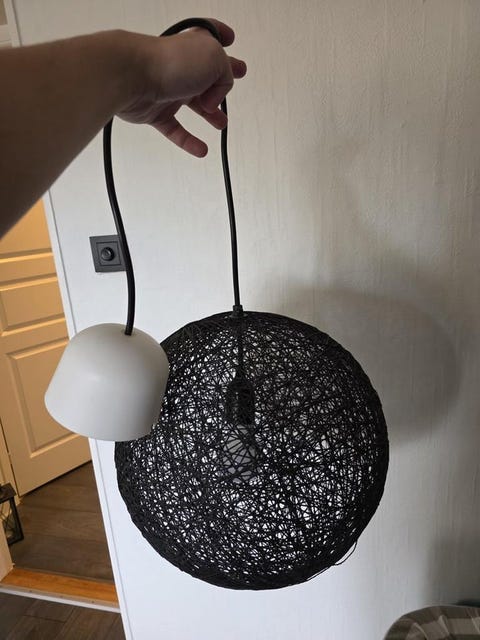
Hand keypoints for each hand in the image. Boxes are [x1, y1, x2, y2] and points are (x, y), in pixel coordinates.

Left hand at [118, 19, 246, 156]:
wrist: (131, 76)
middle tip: (233, 84)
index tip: (230, 39)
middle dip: (221, 81)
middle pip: (206, 75)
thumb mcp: (215, 59)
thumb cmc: (170, 62)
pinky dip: (188, 141)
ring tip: (221, 124)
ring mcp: (168, 88)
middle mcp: (182, 66)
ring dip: (209, 114)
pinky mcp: (154, 111)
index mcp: (196, 47)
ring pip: (192, 104)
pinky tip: (201, 150)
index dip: (222, 35)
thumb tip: (215, 100)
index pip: (212, 35)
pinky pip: (174, 130)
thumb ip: (226, 77)